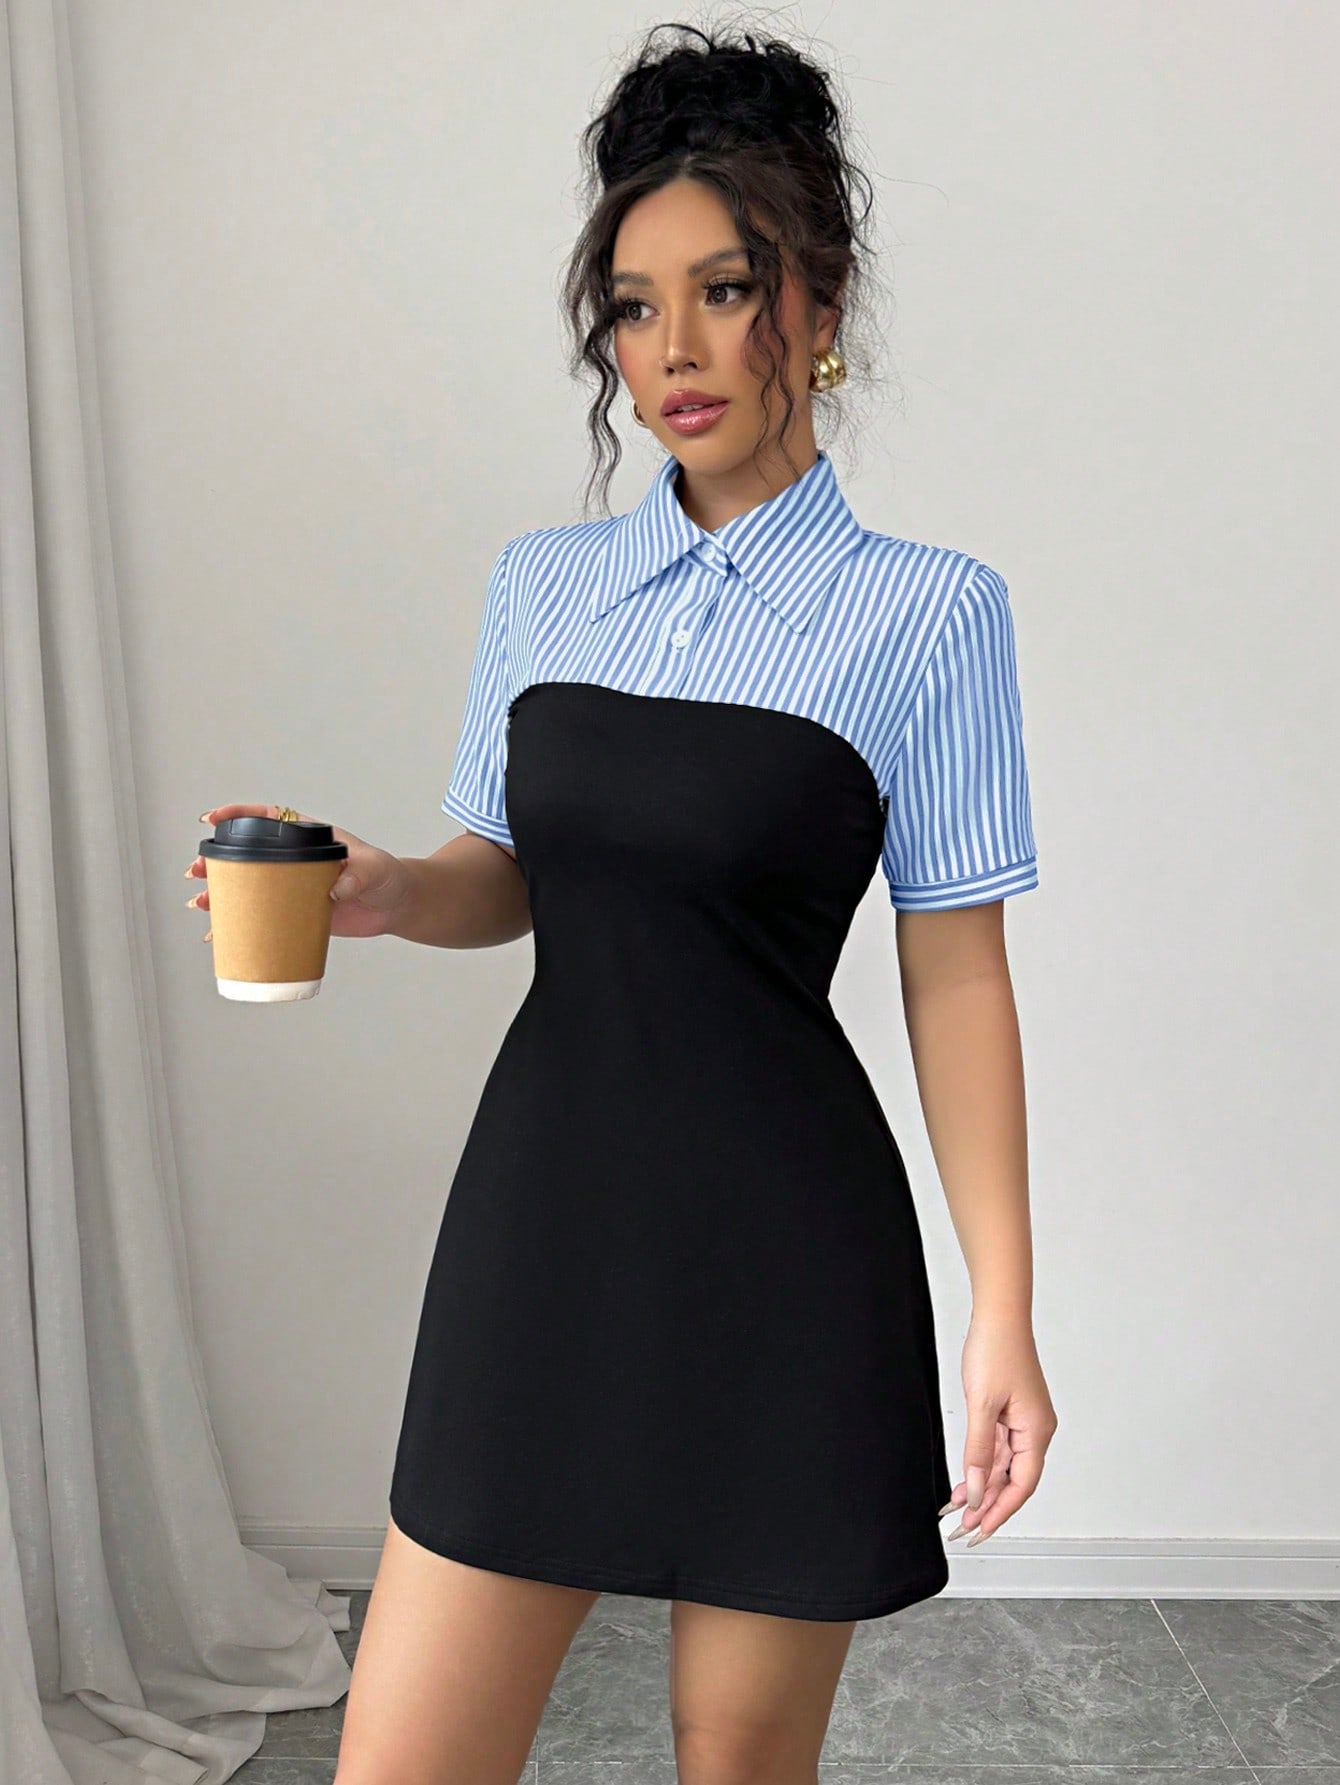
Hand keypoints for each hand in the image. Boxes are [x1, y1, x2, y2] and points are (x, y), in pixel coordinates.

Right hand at [185, 804, 411, 940]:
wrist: (397, 906)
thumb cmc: (387, 876)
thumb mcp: (374, 868)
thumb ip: (357, 874)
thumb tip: (335, 890)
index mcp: (309, 838)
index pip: (269, 819)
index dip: (239, 815)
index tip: (213, 819)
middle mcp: (295, 861)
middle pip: (247, 856)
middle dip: (217, 861)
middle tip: (197, 870)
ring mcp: (293, 888)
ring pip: (249, 887)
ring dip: (221, 894)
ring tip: (201, 902)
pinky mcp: (297, 914)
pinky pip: (262, 917)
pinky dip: (240, 927)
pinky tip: (218, 935)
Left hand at [940, 1312, 1057, 1546]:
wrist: (997, 1316)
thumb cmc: (996, 1350)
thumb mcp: (982, 1404)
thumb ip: (978, 1450)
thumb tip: (976, 1489)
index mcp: (1037, 1431)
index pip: (1022, 1485)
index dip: (1001, 1511)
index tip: (980, 1531)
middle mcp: (1035, 1429)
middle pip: (1013, 1480)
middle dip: (989, 1505)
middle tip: (963, 1529)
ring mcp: (1023, 1421)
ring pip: (1003, 1466)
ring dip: (981, 1487)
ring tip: (957, 1511)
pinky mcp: (1011, 1412)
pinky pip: (997, 1449)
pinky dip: (980, 1465)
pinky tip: (963, 1481)